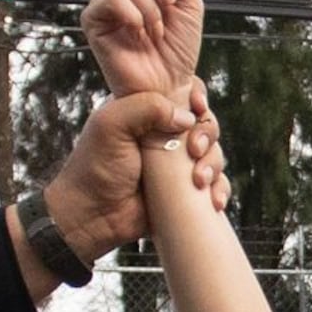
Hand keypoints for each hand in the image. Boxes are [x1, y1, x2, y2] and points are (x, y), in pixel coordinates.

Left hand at [8, 87, 218, 304]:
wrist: (92, 216)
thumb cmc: (94, 168)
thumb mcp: (112, 124)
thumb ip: (146, 107)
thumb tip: (187, 117)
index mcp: (147, 112)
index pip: (183, 95)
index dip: (197, 98)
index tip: (199, 106)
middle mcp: (165, 135)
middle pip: (205, 124)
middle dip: (207, 135)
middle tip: (195, 150)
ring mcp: (177, 164)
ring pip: (214, 154)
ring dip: (214, 165)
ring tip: (198, 181)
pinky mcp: (185, 190)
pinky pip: (215, 185)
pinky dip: (220, 190)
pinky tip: (213, 200)